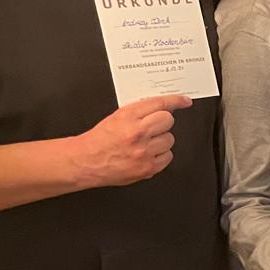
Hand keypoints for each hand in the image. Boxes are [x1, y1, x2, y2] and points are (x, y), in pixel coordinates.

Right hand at [74, 94, 191, 187]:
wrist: (86, 161)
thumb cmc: (99, 140)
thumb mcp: (116, 117)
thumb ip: (140, 111)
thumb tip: (164, 106)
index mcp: (127, 117)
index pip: (159, 104)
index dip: (175, 101)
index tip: (184, 101)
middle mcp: (137, 133)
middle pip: (168, 120)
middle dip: (162, 123)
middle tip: (152, 128)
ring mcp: (144, 152)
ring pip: (169, 139)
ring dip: (161, 141)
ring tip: (145, 144)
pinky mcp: (148, 168)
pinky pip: (168, 157)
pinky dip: (160, 155)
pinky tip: (147, 154)